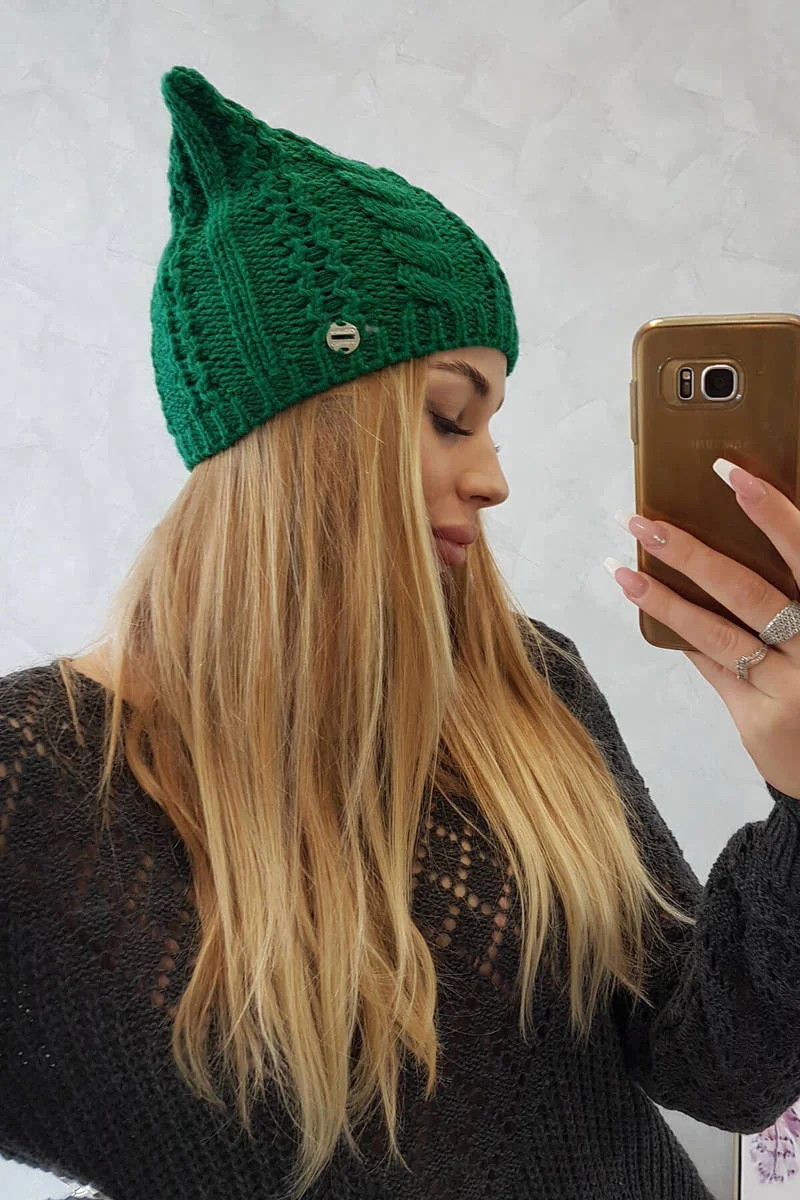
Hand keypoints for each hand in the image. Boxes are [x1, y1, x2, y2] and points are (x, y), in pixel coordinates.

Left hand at [607, 459, 799, 801]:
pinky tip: (648, 608)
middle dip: (689, 553)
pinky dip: (682, 636)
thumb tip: (731, 542)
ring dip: (664, 597)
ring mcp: (786, 688)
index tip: (731, 473)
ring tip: (622, 569)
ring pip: (715, 631)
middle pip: (746, 590)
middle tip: (641, 522)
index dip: (771, 512)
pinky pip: (711, 667)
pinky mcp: (757, 719)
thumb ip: (795, 594)